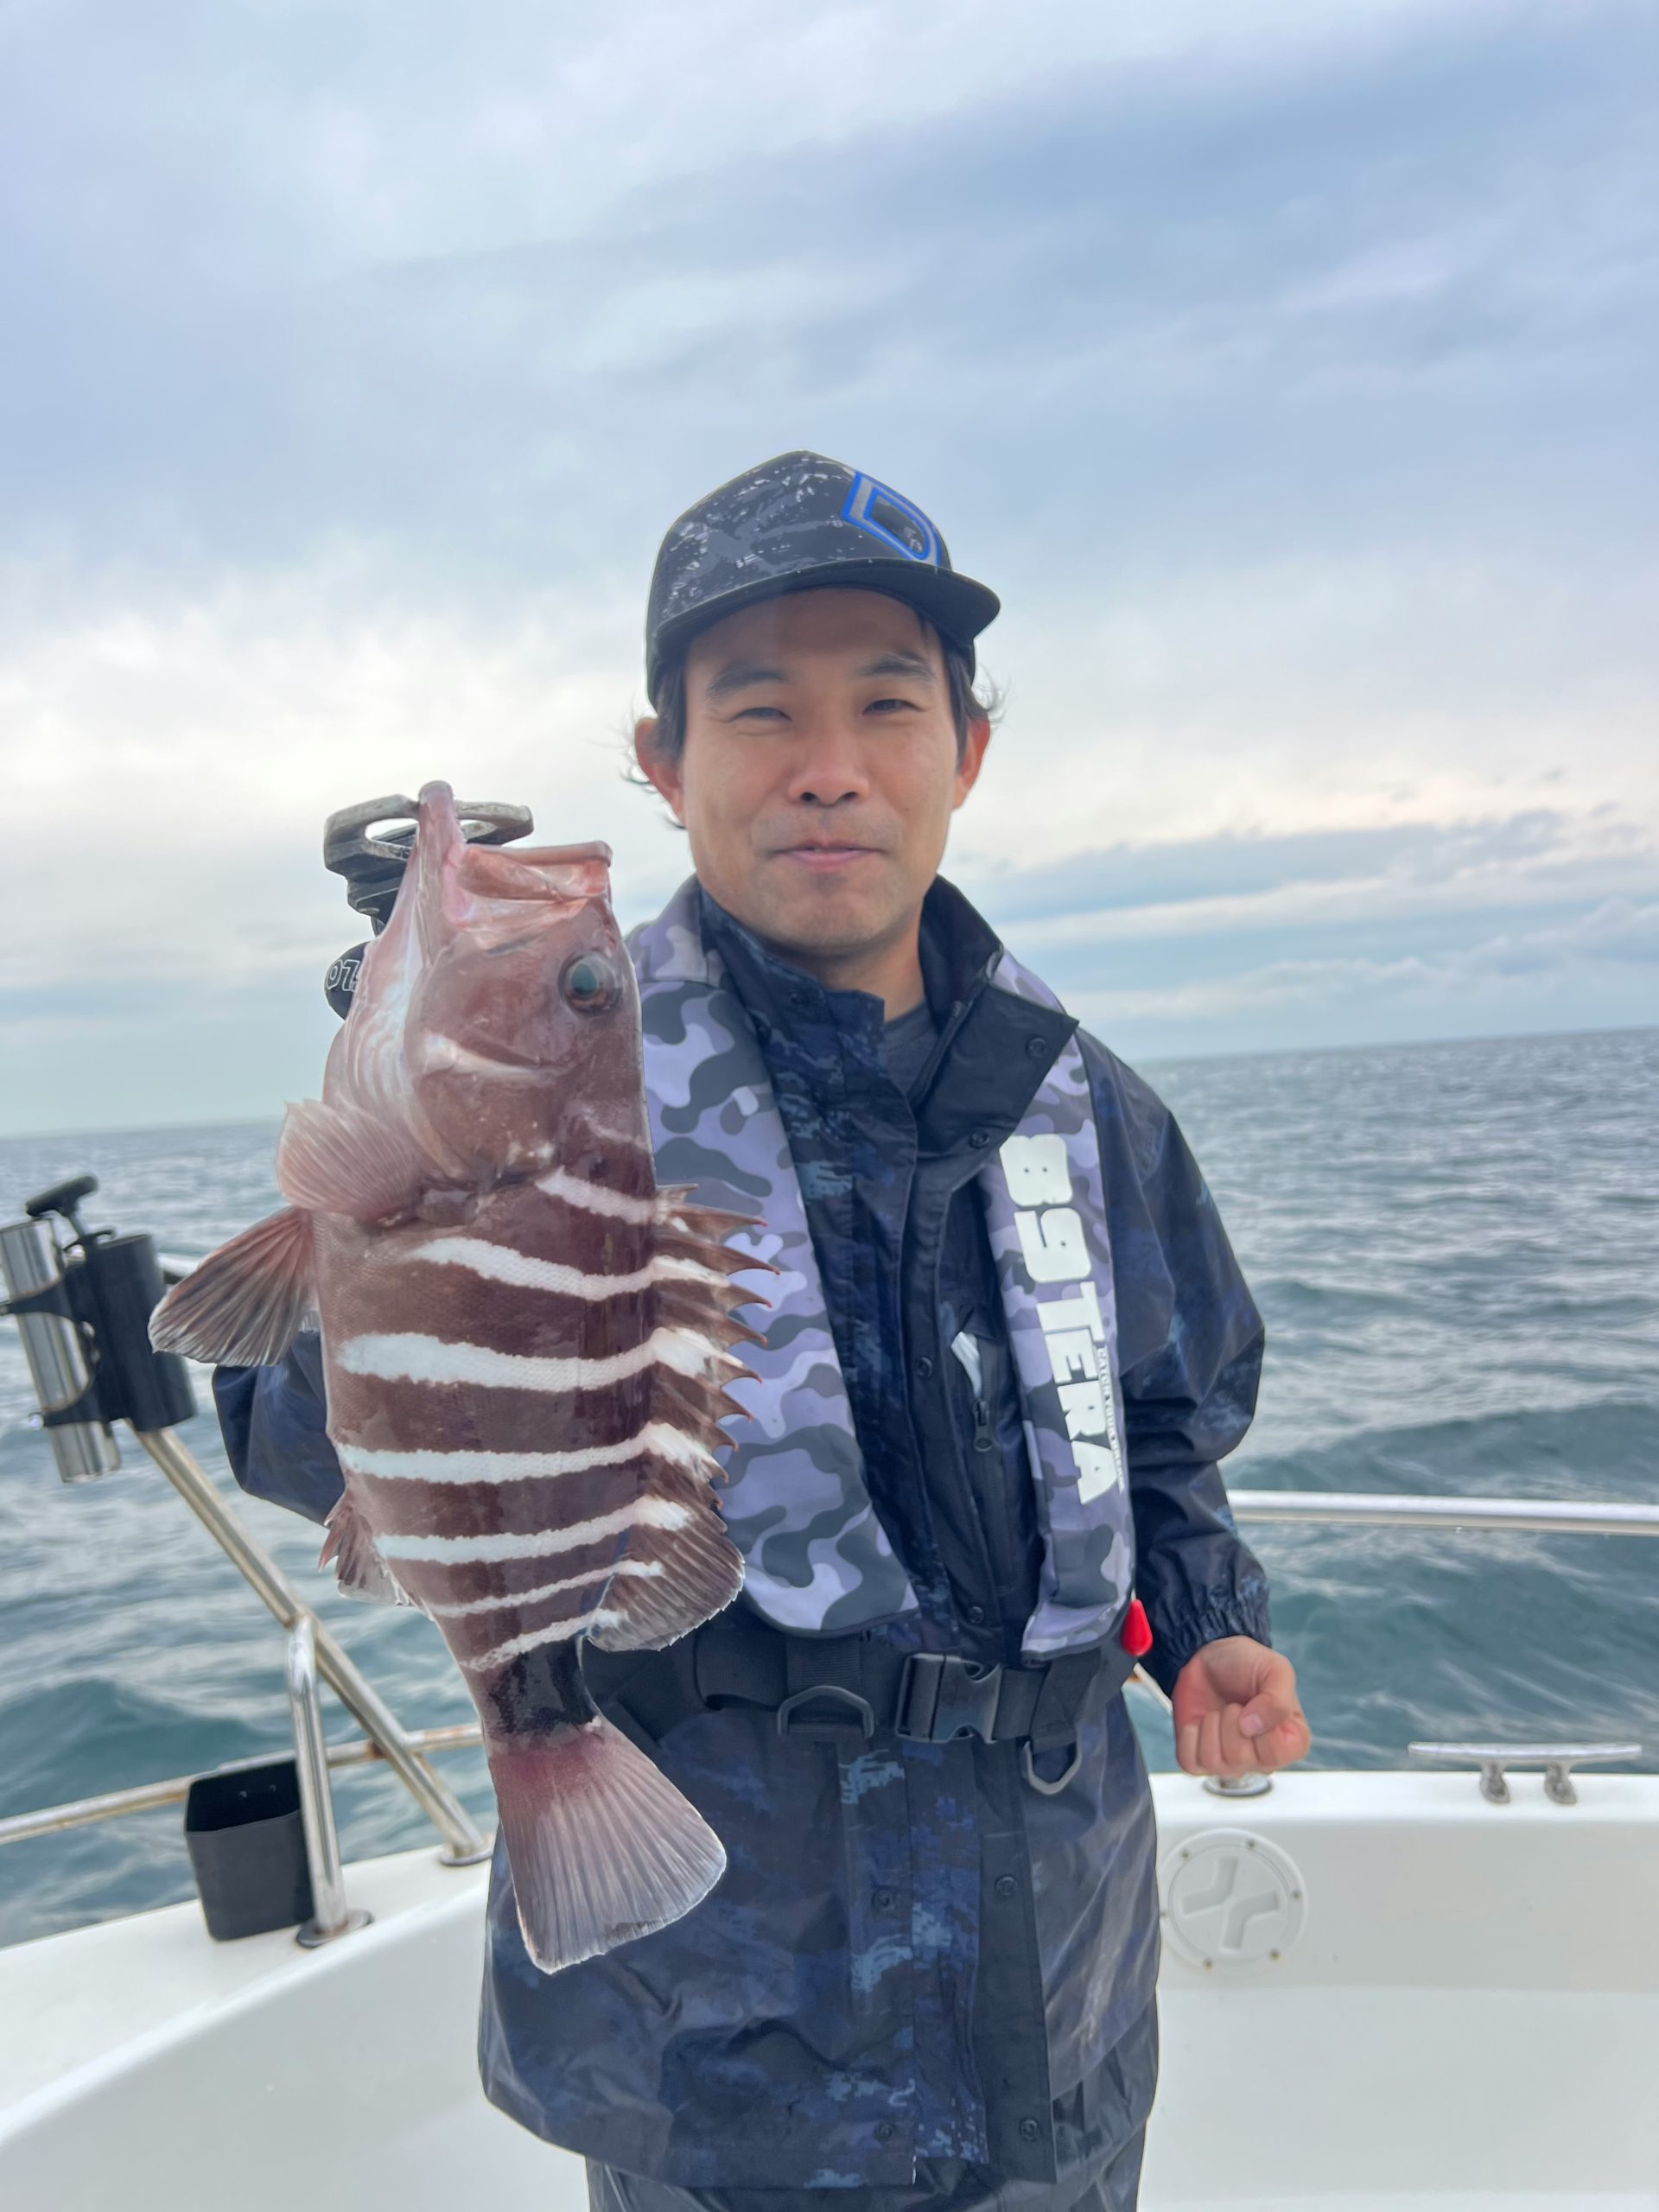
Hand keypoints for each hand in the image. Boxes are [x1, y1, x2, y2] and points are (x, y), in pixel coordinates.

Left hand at [1170, 1636, 1310, 1777]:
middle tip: (1234, 1704)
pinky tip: (1199, 1722)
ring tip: (1218, 1711)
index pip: (1276, 1754)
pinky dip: (1189, 1737)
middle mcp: (1262, 1759)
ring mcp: (1231, 1762)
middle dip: (1230, 1721)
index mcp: (1290, 1741)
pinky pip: (1191, 1762)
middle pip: (1240, 1758)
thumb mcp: (1275, 1669)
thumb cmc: (1248, 1665)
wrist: (1210, 1658)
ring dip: (1210, 1725)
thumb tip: (1252, 1727)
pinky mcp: (1201, 1759)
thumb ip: (1277, 1699)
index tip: (1257, 1703)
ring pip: (1214, 1761)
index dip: (1261, 1726)